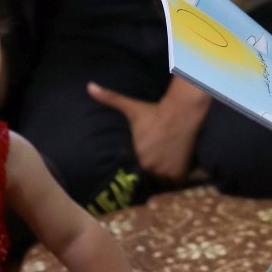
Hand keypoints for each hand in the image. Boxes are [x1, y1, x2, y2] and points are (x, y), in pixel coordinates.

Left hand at [86, 77, 210, 185]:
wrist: (182, 112)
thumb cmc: (155, 111)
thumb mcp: (131, 107)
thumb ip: (109, 98)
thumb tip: (89, 86)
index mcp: (136, 156)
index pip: (131, 170)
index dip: (135, 167)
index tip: (140, 162)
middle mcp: (149, 167)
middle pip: (145, 176)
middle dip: (148, 172)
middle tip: (152, 166)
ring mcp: (165, 172)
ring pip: (159, 182)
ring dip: (160, 178)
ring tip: (162, 170)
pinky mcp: (179, 173)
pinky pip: (174, 184)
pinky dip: (174, 181)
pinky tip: (174, 173)